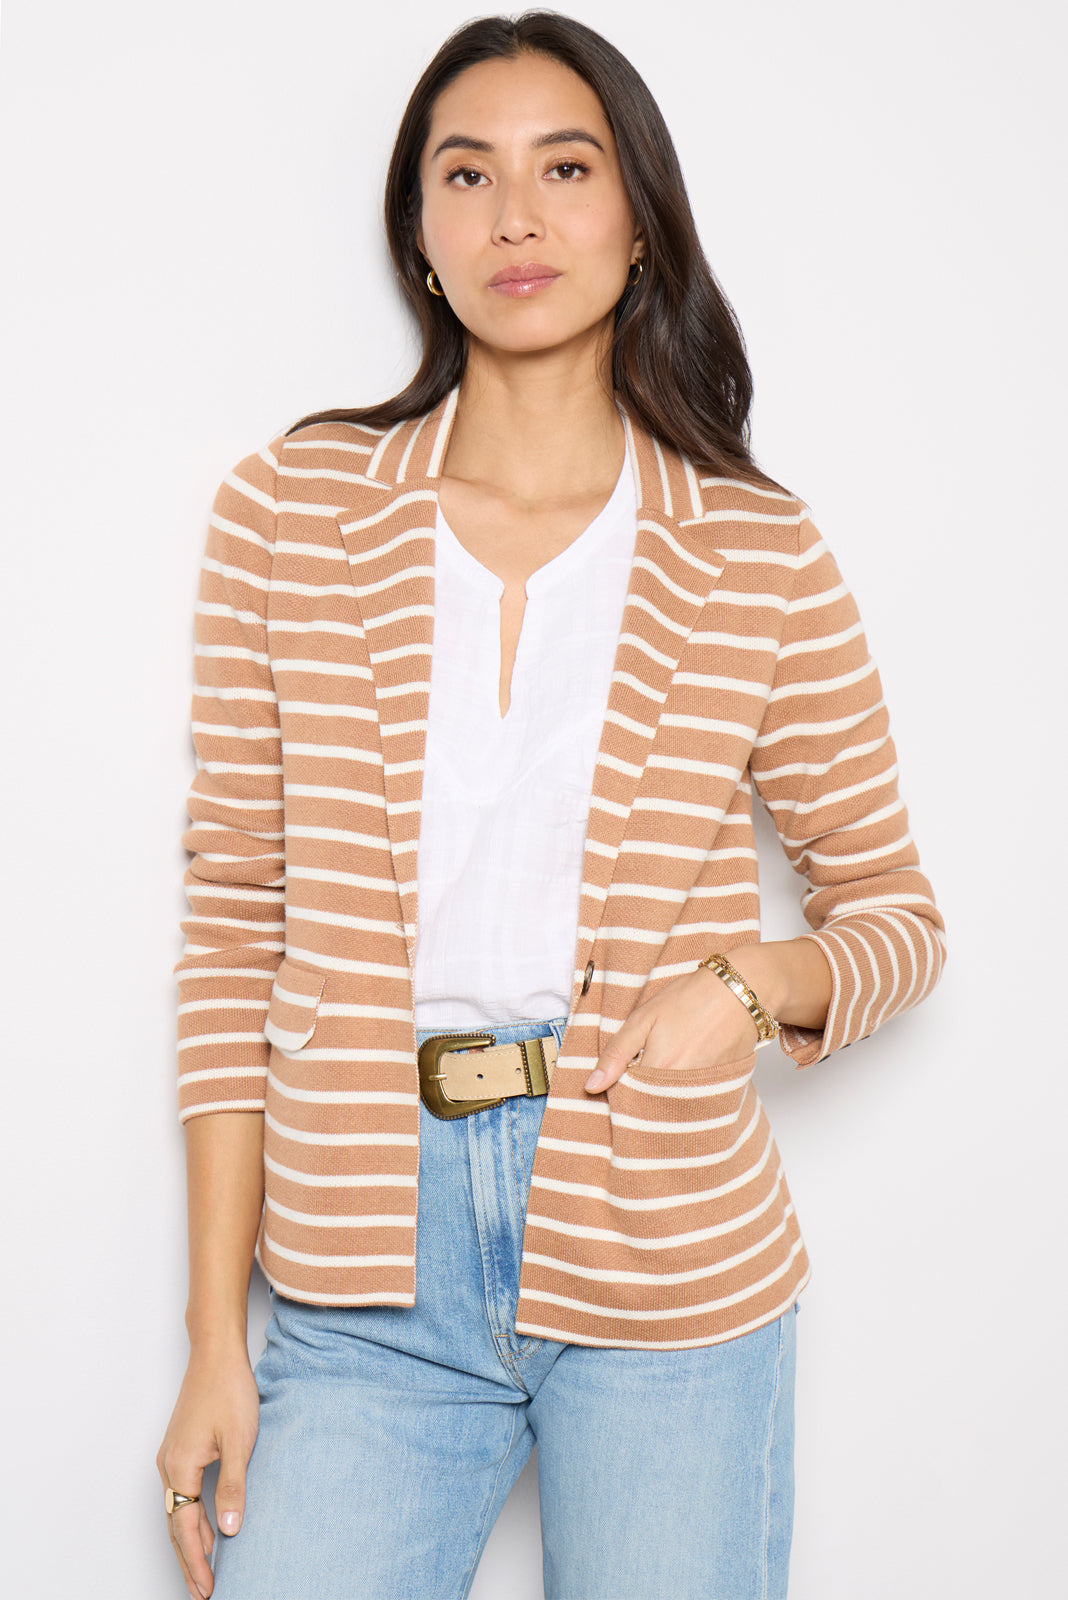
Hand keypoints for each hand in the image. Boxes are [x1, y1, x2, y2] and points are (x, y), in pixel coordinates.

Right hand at [157, 1345, 259, 1598]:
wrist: (216, 1353)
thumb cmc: (229, 1390)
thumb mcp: (239, 1441)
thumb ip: (232, 1487)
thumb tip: (229, 1532)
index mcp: (179, 1467)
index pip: (185, 1528)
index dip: (197, 1561)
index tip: (207, 1589)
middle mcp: (168, 1465)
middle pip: (175, 1525)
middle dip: (188, 1560)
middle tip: (202, 1591)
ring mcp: (171, 1456)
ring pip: (177, 1510)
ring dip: (189, 1540)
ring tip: (203, 1569)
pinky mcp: (180, 1447)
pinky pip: (181, 1493)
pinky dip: (190, 1517)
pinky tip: (206, 1526)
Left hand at [584, 965, 760, 1092]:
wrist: (740, 992)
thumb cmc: (690, 999)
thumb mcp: (643, 1018)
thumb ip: (616, 1054)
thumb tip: (591, 1086)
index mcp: (657, 1070)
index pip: (626, 1098)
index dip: (619, 1089)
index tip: (621, 1077)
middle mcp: (680, 1088)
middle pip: (649, 1107)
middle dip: (640, 1097)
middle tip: (646, 1066)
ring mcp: (702, 1091)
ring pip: (671, 1106)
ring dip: (661, 1096)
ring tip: (668, 1066)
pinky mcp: (720, 1090)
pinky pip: (694, 1102)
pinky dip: (684, 1094)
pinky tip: (685, 1072)